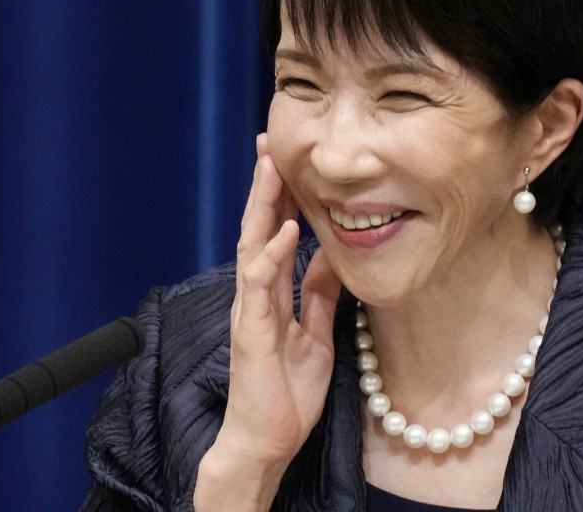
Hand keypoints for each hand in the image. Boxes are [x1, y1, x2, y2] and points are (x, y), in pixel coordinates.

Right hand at [194, 134, 340, 510]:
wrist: (268, 441)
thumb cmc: (286, 391)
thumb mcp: (315, 332)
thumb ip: (318, 293)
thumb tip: (332, 253)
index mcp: (271, 293)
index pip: (272, 232)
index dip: (280, 196)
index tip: (288, 158)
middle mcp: (255, 294)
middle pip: (256, 227)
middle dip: (264, 185)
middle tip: (269, 143)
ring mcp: (250, 311)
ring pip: (250, 246)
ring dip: (261, 206)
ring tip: (272, 168)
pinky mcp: (251, 333)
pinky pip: (259, 287)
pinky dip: (270, 256)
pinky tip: (282, 231)